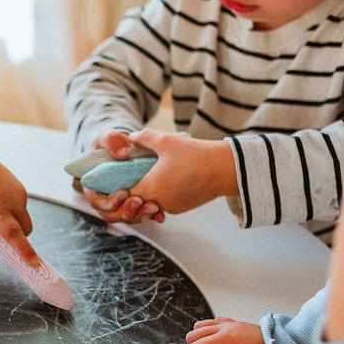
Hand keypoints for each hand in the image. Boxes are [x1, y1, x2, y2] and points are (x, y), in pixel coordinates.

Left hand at [0, 149, 36, 261]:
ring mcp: (20, 193)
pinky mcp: (21, 187)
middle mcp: (14, 201)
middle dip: (16, 236)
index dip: (25, 251)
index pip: (15, 234)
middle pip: (25, 230)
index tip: (35, 264)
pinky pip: (20, 207)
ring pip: (24, 219)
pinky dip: (11, 211)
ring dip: (12, 223)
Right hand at [75, 130, 163, 224]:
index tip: (123, 193)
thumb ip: (111, 141)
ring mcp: (121, 204)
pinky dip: (151, 215)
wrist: (128, 148)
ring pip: (127, 218)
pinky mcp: (136, 205)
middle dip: (126, 212)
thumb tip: (123, 154)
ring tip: (153, 207)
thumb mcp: (108, 137)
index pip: (97, 202)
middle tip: (139, 202)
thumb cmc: (113, 145)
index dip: (109, 202)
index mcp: (94, 186)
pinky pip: (142, 215)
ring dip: (140, 215)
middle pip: (112, 215)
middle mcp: (106, 199)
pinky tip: (160, 213)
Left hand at [85, 127, 235, 223]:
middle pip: (135, 201)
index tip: (119, 176)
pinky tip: (168, 180)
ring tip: (152, 175)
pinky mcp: (182, 208)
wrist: (225, 170)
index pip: (122, 194)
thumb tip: (130, 136)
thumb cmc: (195, 155)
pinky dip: (162, 196)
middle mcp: (157, 202)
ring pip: (150, 204)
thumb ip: (144, 138)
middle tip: (133, 175)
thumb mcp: (165, 140)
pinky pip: (164, 204)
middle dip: (132, 190)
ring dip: (148, 193)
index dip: (118, 186)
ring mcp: (171, 207)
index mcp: (149, 188)